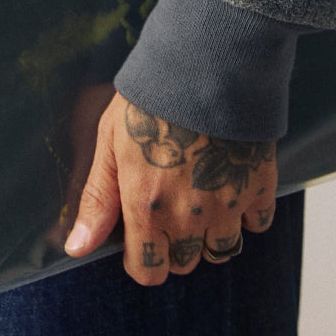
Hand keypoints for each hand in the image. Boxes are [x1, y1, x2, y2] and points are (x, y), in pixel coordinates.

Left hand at [64, 92, 277, 285]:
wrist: (205, 63)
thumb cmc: (150, 97)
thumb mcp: (109, 142)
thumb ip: (97, 199)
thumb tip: (76, 248)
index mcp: (147, 209)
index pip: (147, 271)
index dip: (142, 257)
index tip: (142, 234)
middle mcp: (189, 218)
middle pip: (185, 264)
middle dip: (175, 244)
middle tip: (171, 204)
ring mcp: (227, 206)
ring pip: (222, 252)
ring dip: (212, 234)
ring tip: (202, 196)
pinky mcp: (259, 187)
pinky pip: (258, 224)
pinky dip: (247, 212)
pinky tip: (231, 182)